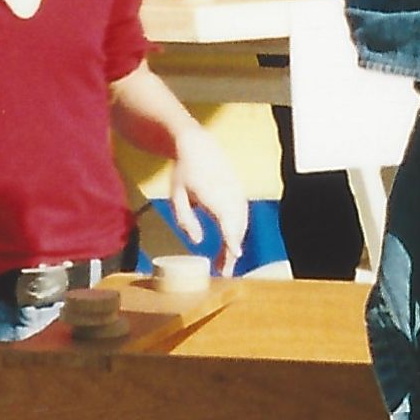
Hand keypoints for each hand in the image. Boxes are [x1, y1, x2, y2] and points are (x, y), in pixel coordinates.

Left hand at [159, 132, 249, 273]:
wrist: (199, 146)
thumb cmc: (184, 172)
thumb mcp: (177, 195)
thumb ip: (185, 219)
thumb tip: (197, 241)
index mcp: (214, 195)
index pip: (227, 221)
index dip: (232, 239)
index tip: (235, 255)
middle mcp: (230, 194)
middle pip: (237, 228)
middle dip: (232, 252)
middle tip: (223, 273)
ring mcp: (237, 193)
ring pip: (242, 224)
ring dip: (235, 244)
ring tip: (223, 264)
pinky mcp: (239, 193)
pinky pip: (242, 217)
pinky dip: (237, 232)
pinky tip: (228, 245)